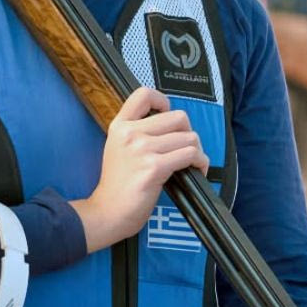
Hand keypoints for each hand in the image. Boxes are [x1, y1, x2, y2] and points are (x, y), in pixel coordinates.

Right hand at [70, 87, 207, 252]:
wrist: (107, 212)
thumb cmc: (116, 185)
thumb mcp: (117, 147)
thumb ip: (137, 132)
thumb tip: (169, 125)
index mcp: (120, 125)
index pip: (144, 94)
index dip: (163, 101)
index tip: (168, 115)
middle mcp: (130, 133)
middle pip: (178, 117)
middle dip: (188, 132)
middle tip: (184, 148)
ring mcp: (142, 150)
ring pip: (189, 137)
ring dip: (197, 150)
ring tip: (192, 162)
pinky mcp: (154, 168)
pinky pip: (190, 155)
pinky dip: (200, 162)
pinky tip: (196, 170)